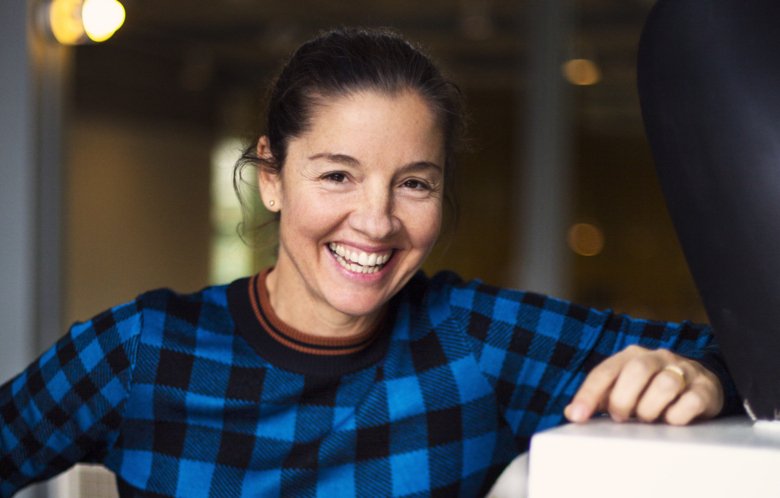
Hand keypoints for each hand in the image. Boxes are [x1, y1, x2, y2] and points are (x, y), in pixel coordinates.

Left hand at [564, 345, 723, 425]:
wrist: (700, 382)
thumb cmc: (652, 389)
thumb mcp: (624, 390)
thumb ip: (599, 399)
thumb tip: (572, 413)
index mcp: (631, 356)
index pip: (605, 371)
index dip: (589, 394)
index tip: (578, 416)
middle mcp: (657, 358)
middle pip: (636, 370)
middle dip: (623, 399)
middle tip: (621, 417)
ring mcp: (683, 370)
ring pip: (665, 384)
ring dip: (650, 409)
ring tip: (647, 419)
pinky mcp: (705, 388)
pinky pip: (691, 401)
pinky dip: (677, 416)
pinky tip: (670, 420)